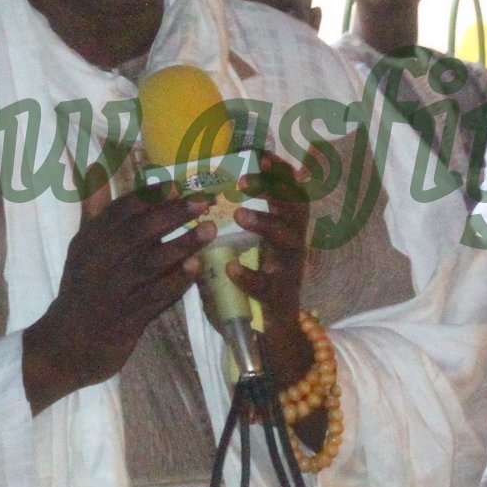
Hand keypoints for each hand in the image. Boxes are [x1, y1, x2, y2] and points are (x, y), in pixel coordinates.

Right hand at [21, 167, 208, 414]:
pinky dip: (175, 283)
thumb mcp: (82, 248)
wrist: (66, 344)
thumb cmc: (81, 290)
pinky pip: (154, 297)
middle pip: (138, 232)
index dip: (148, 196)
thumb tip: (96, 167)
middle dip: (171, 214)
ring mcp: (112, 291)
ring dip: (181, 245)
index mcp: (89, 241)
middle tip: (203, 201)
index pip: (119, 211)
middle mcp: (98, 262)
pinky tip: (195, 269)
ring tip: (209, 230)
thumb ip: (95, 210)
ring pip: (149, 263)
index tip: (175, 185)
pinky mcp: (125, 318)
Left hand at [228, 153, 317, 394]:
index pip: (287, 190)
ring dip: (265, 223)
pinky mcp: (280, 298)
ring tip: (239, 215)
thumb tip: (190, 193)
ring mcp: (289, 270)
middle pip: (296, 207)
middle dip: (274, 188)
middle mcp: (291, 243)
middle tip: (245, 179)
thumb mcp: (241, 248)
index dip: (278, 170)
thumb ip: (226, 225)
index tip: (260, 152)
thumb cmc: (249, 282)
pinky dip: (249, 276)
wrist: (269, 335)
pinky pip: (268, 285)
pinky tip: (231, 269)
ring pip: (288, 240)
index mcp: (282, 227)